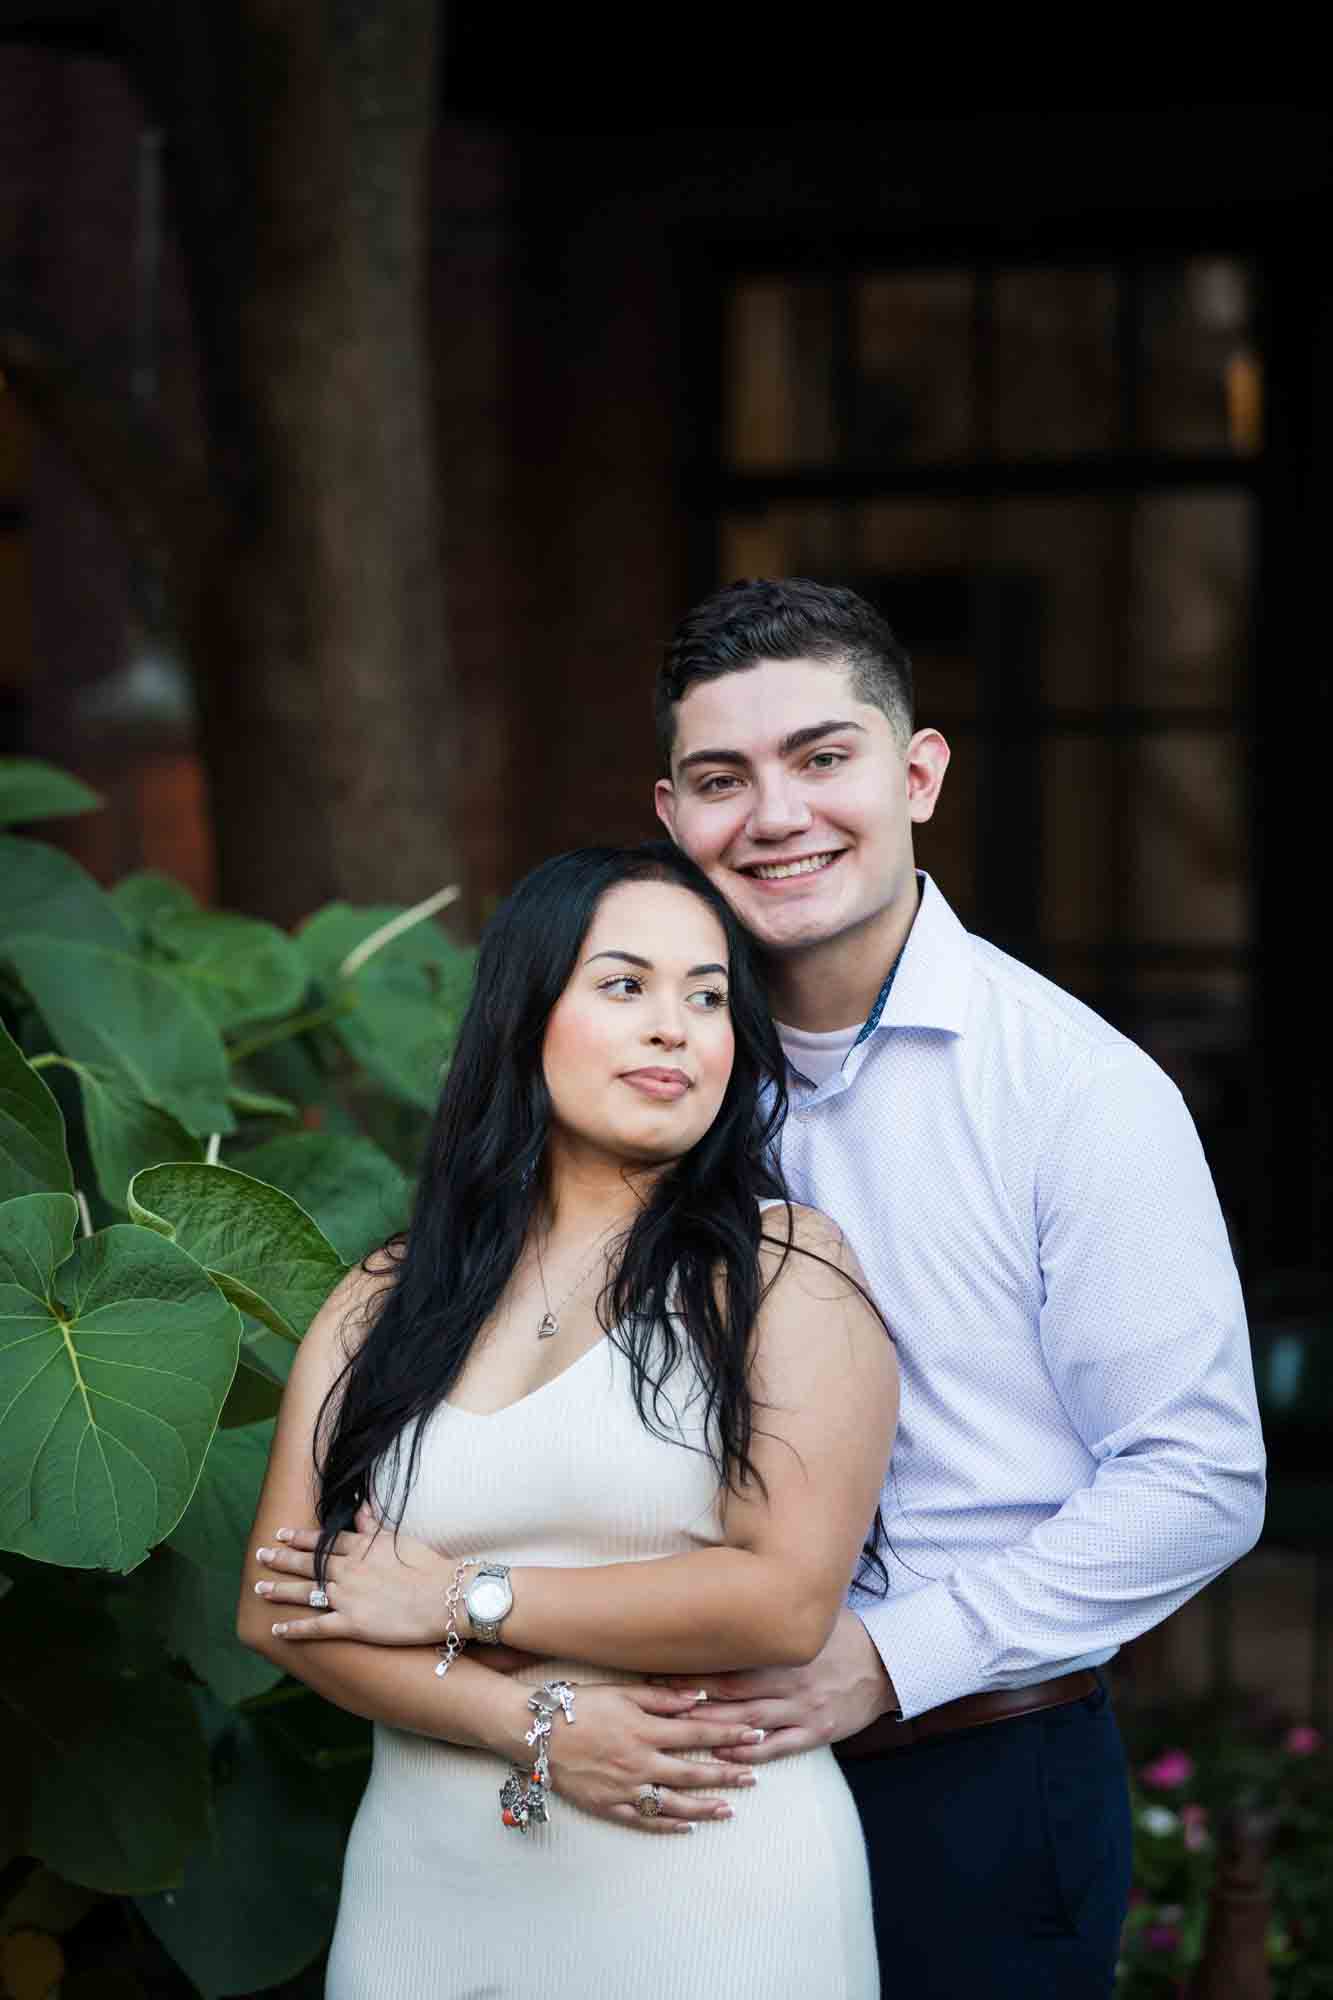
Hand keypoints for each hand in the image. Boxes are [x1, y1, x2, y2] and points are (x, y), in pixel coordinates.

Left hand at [253, 1504, 452, 1643]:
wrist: (442, 1596)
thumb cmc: (427, 1567)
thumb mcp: (399, 1539)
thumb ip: (374, 1526)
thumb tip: (361, 1506)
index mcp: (360, 1547)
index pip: (323, 1540)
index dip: (300, 1537)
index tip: (281, 1533)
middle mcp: (347, 1569)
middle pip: (307, 1563)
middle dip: (281, 1559)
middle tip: (260, 1556)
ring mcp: (347, 1596)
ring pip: (304, 1592)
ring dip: (279, 1590)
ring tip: (258, 1589)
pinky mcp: (352, 1623)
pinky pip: (316, 1627)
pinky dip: (295, 1629)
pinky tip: (277, 1630)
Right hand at [541, 1683, 763, 1834]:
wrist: (535, 1732)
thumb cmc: (578, 1706)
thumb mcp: (621, 1692)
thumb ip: (662, 1697)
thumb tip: (699, 1697)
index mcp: (645, 1730)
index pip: (698, 1732)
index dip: (729, 1734)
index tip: (755, 1734)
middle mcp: (639, 1762)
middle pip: (692, 1771)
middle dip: (726, 1774)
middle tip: (753, 1778)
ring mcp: (624, 1788)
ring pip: (673, 1802)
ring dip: (704, 1806)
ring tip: (729, 1809)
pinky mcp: (608, 1806)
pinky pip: (644, 1820)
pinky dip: (668, 1825)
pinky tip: (687, 1827)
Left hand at [656, 1610, 895, 1765]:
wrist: (888, 1666)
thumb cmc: (844, 1635)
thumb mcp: (813, 1615)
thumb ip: (778, 1608)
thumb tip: (739, 1580)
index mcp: (785, 1648)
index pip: (731, 1655)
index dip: (696, 1663)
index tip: (662, 1664)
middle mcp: (789, 1678)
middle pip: (732, 1690)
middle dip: (692, 1697)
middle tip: (655, 1700)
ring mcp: (802, 1708)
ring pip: (750, 1720)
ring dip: (712, 1727)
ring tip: (677, 1732)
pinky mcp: (816, 1732)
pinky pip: (779, 1745)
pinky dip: (750, 1750)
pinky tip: (724, 1754)